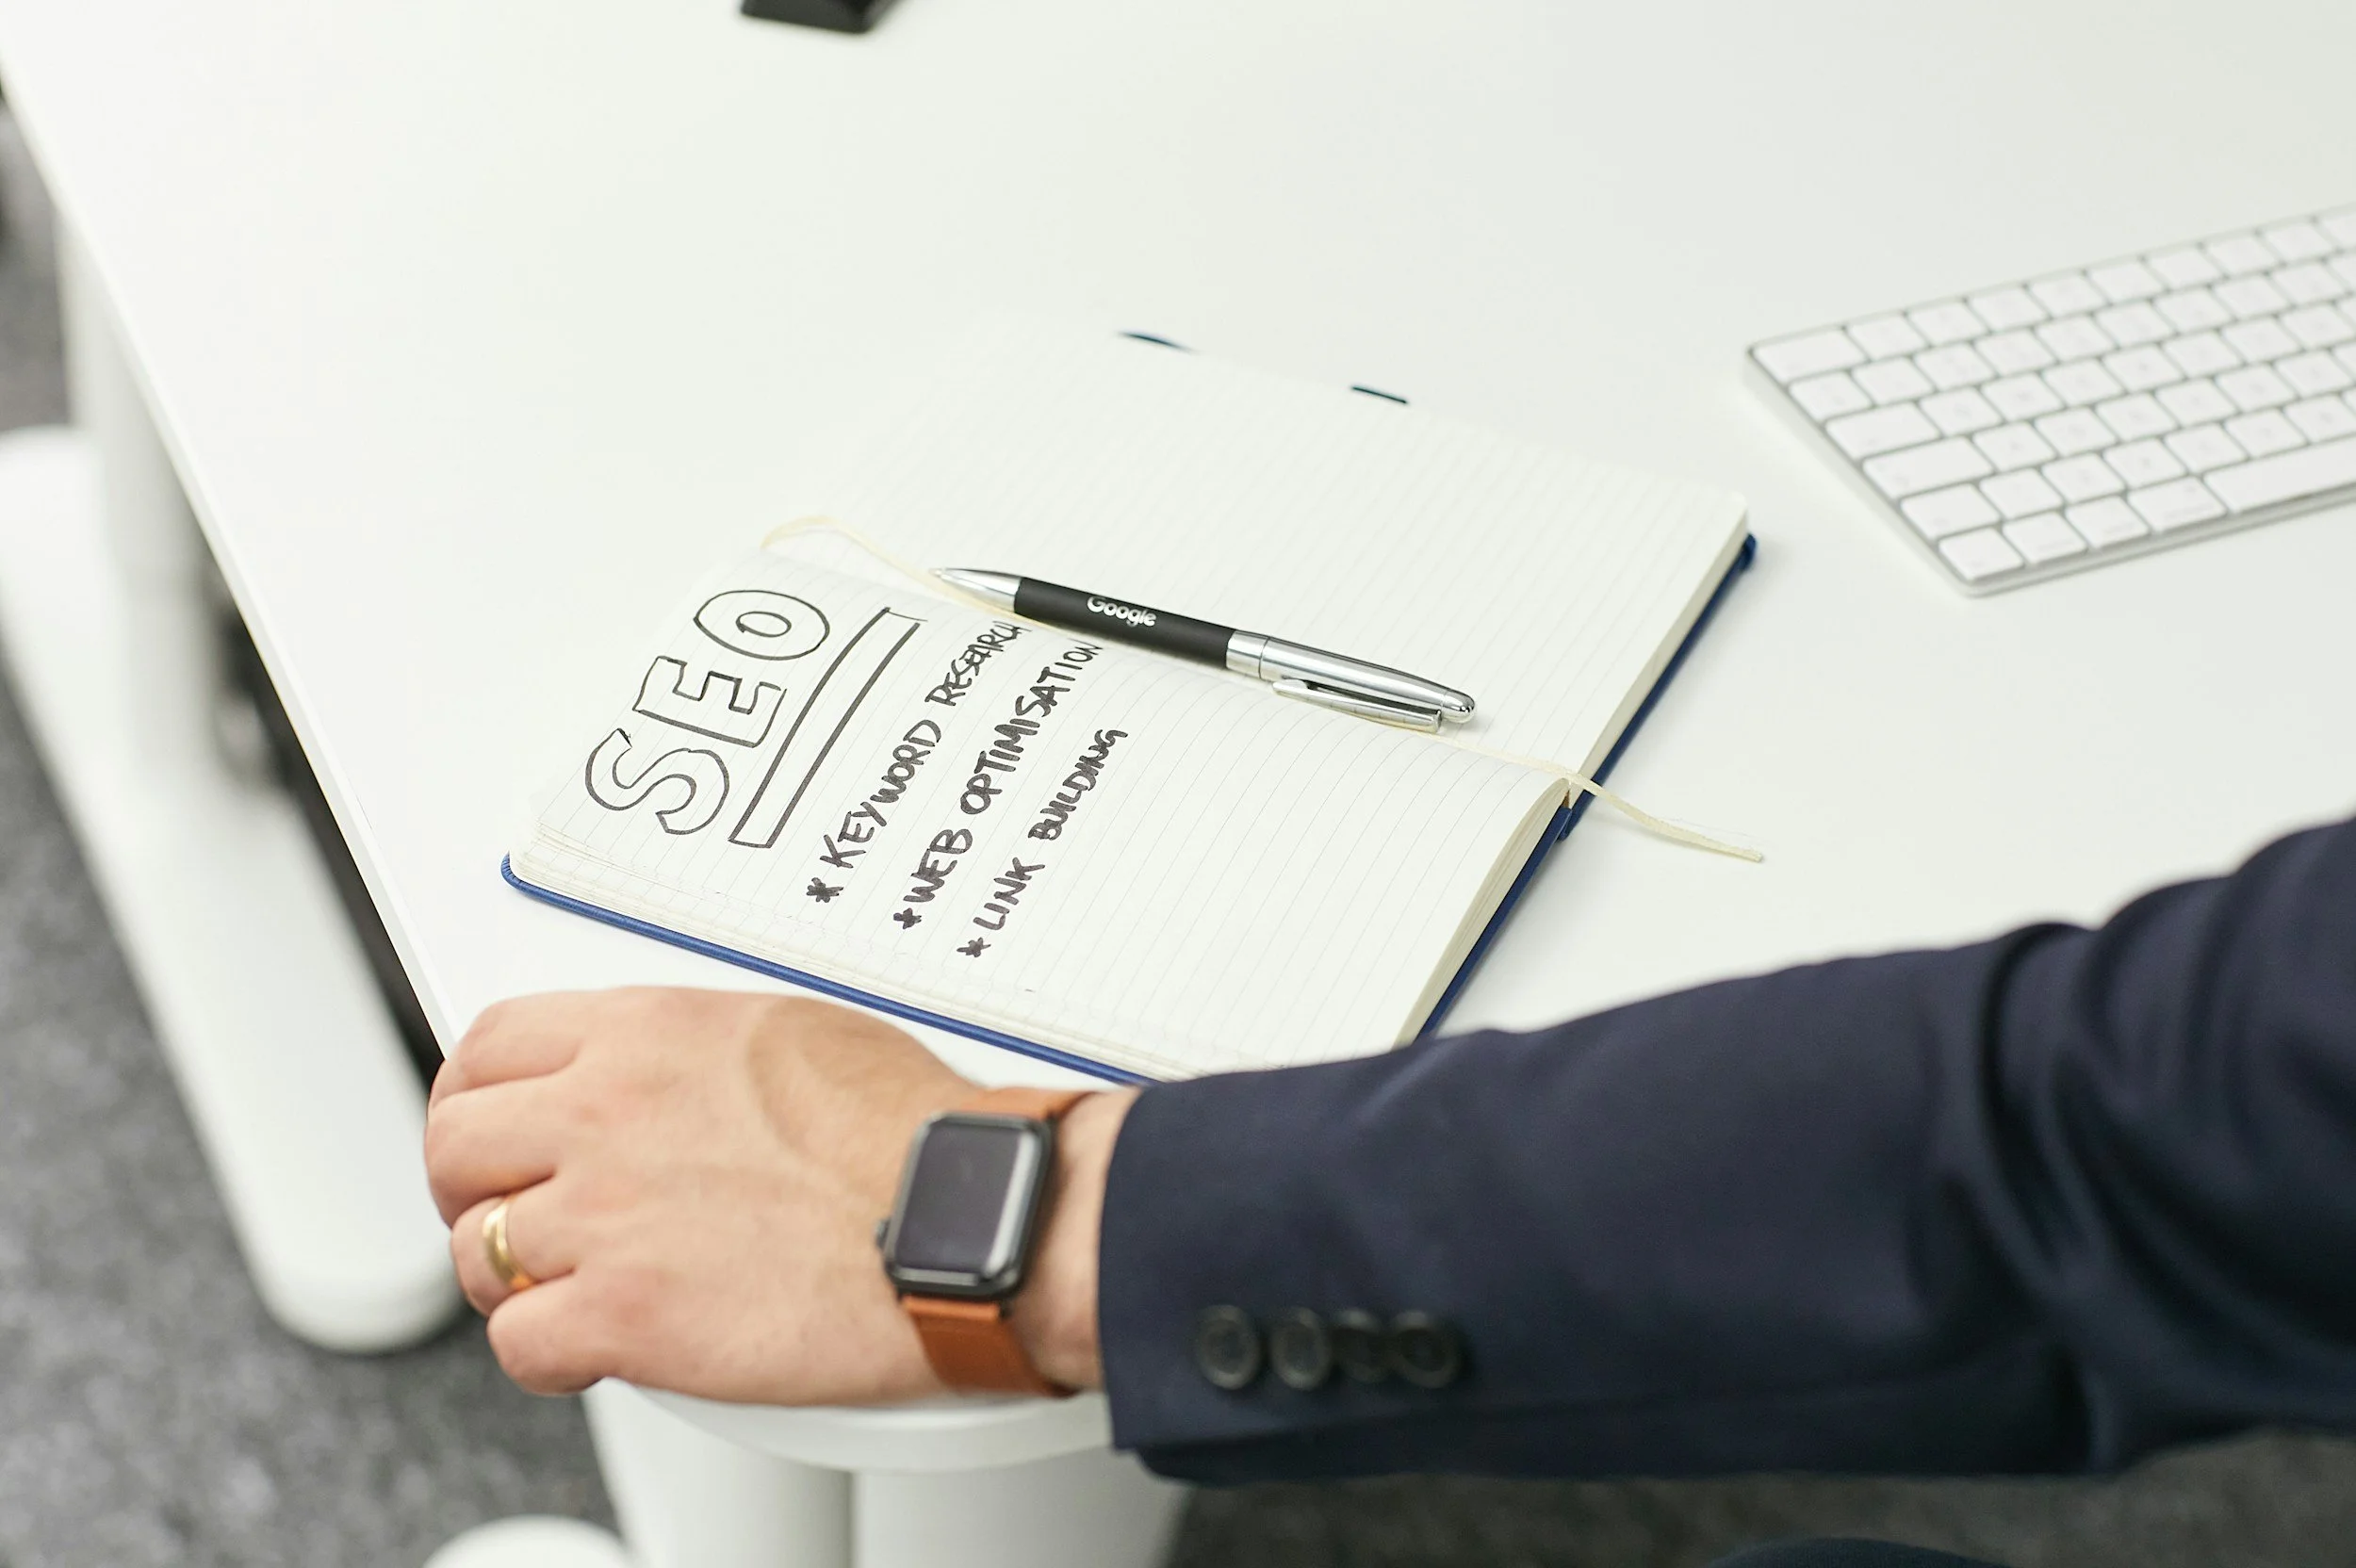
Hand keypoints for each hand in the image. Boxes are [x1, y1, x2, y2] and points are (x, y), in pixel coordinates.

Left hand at [422, 987, 1129, 1401]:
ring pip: (476, 1252)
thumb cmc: (915, 1133)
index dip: (478, 1095)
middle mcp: (609, 1111)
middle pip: (453, 1144)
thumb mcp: (791, 1032)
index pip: (490, 1045)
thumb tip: (668, 1074)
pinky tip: (594, 1348)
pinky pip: (517, 1342)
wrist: (967, 1216)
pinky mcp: (624, 1312)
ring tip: (571, 1289)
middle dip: (474, 1188)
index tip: (496, 1127)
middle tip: (516, 1214)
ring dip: (515, 1279)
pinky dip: (546, 1354)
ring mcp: (607, 1212)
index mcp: (649, 1031)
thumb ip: (695, 1051)